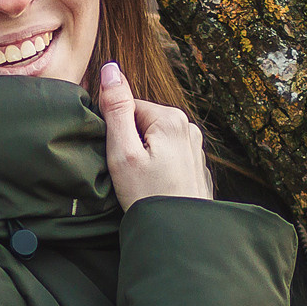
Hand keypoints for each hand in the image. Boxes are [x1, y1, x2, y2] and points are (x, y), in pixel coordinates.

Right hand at [98, 61, 212, 209]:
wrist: (180, 236)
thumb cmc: (147, 197)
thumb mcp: (123, 152)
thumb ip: (116, 108)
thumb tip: (110, 69)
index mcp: (171, 118)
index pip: (129, 109)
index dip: (116, 133)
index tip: (118, 159)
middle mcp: (188, 128)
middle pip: (142, 124)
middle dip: (130, 145)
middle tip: (130, 175)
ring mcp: (195, 148)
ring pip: (154, 141)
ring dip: (144, 158)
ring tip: (142, 184)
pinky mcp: (196, 166)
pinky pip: (167, 157)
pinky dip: (157, 169)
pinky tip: (155, 188)